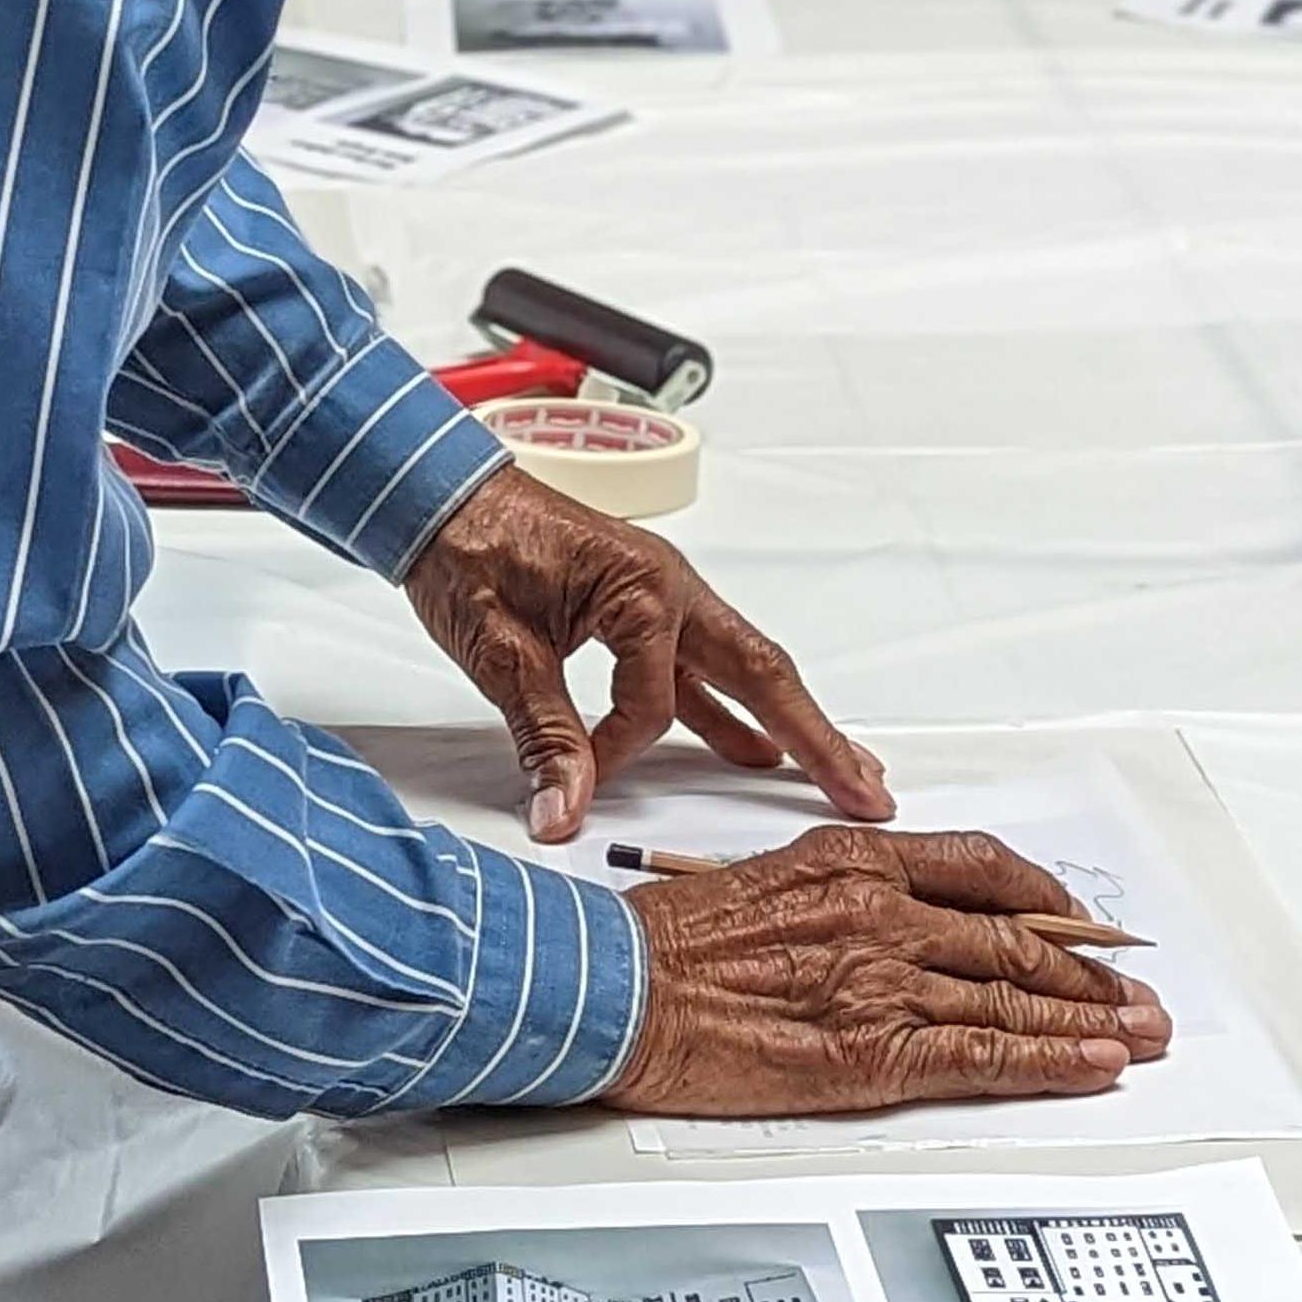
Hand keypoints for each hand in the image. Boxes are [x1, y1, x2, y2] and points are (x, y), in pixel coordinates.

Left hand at [402, 464, 891, 841]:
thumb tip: (564, 809)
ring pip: (739, 668)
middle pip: (760, 672)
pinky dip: (724, 708)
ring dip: (787, 722)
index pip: (656, 701)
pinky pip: (696, 665)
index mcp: (641, 588)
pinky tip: (745, 746)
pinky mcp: (637, 606)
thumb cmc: (464, 545)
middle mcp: (666, 585)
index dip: (617, 750)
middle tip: (868, 791)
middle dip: (816, 737)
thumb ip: (542, 734)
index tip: (577, 776)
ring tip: (836, 772)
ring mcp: (658, 594)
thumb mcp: (499, 648)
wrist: (433, 492)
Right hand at [603, 825, 1172, 1118]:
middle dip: (1090, 971)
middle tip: (1137, 991)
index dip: (1049, 901)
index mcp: (853, 858)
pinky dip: (1050, 1060)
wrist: (615, 989)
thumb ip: (841, 892)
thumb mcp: (767, 880)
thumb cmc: (668, 942)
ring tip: (1141, 1033)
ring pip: (1015, 997)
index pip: (982, 868)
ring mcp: (882, 980)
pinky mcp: (873, 1052)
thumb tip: (893, 913)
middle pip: (1015, 937)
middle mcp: (880, 910)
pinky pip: (984, 1053)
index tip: (1084, 925)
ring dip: (1091, 1019)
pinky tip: (1094, 1064)